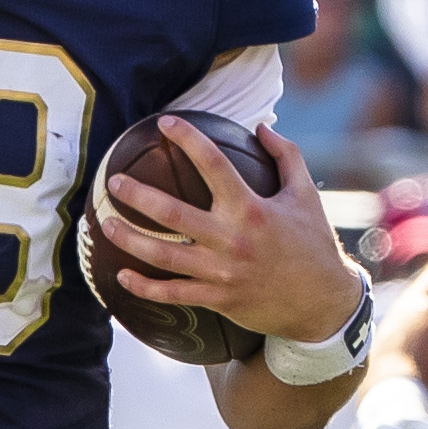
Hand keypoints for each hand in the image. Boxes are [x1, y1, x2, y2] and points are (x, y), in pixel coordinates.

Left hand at [100, 121, 356, 347]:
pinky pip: (171, 294)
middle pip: (172, 213)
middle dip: (137, 195)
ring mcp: (221, 273)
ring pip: (163, 256)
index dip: (188, 139)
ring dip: (129, 240)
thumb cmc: (313, 245)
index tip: (164, 124)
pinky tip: (121, 276)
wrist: (322, 304)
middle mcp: (232, 240)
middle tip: (114, 181)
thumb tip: (262, 125)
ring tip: (106, 224)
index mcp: (252, 209)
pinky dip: (144, 287)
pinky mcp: (217, 299)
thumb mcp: (306, 196)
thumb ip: (286, 156)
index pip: (213, 164)